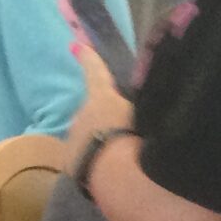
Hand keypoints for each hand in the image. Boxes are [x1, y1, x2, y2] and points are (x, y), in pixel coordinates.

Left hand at [62, 47, 135, 166]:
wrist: (117, 175)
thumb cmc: (138, 137)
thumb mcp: (147, 112)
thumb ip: (145, 103)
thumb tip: (152, 100)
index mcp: (102, 97)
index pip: (95, 72)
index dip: (88, 59)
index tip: (74, 45)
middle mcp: (82, 115)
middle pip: (91, 113)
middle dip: (102, 120)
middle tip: (121, 134)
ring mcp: (72, 140)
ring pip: (85, 137)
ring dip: (98, 144)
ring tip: (118, 159)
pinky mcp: (69, 165)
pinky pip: (82, 160)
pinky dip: (92, 164)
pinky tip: (107, 175)